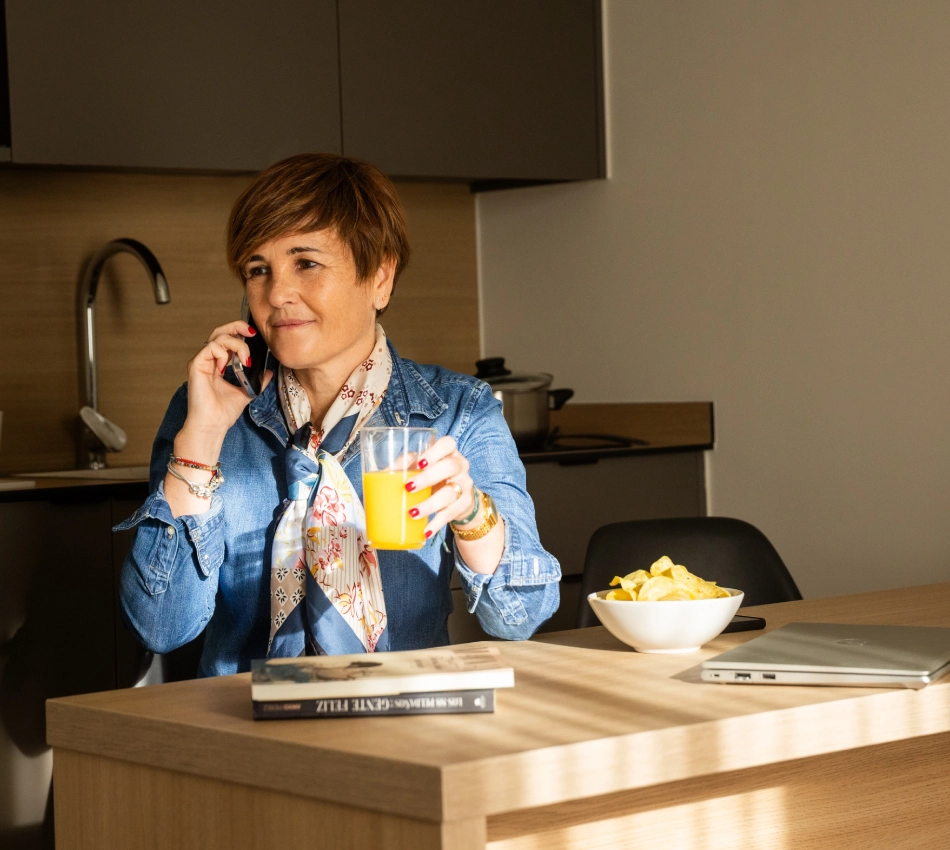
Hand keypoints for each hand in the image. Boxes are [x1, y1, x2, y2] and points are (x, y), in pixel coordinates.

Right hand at [182, 320, 272, 439]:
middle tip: (251, 332)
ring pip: (217, 338)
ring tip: (245, 359)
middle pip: (220, 332)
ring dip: (236, 344)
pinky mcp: (196, 366)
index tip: (254, 335)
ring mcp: (202, 362)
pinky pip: (210, 348)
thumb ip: (257, 381)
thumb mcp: (247, 392)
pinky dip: (222, 353)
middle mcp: (209, 360)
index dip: (239, 332)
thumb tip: (268, 371)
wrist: (213, 425)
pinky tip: (227, 367)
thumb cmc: (223, 412)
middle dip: (236, 327)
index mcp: (219, 364)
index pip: (227, 339)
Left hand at [405, 436, 475, 539]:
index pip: (448, 444)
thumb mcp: (422, 467)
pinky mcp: (464, 504)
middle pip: (449, 467)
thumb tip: (382, 474)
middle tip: (408, 488)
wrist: (458, 497)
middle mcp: (460, 466)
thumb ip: (405, 465)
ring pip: (450, 493)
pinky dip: (436, 523)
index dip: (435, 452)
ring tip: (412, 513)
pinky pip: (450, 514)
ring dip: (429, 504)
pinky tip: (425, 531)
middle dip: (428, 478)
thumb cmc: (434, 477)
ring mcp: (464, 485)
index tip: (420, 462)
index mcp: (448, 452)